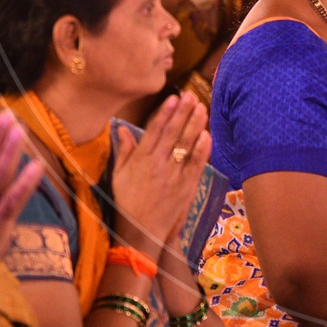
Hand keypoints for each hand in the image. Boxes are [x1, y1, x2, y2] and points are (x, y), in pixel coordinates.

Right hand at [110, 92, 212, 257]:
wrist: (140, 232)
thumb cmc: (127, 202)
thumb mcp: (119, 175)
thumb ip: (124, 150)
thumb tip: (121, 129)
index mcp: (141, 160)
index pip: (154, 131)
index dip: (165, 113)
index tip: (173, 97)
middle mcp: (157, 165)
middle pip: (173, 133)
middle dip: (183, 112)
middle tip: (191, 95)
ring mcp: (173, 176)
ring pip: (186, 145)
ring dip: (195, 125)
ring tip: (201, 108)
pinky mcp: (186, 187)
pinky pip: (196, 164)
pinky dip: (202, 148)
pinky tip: (207, 134)